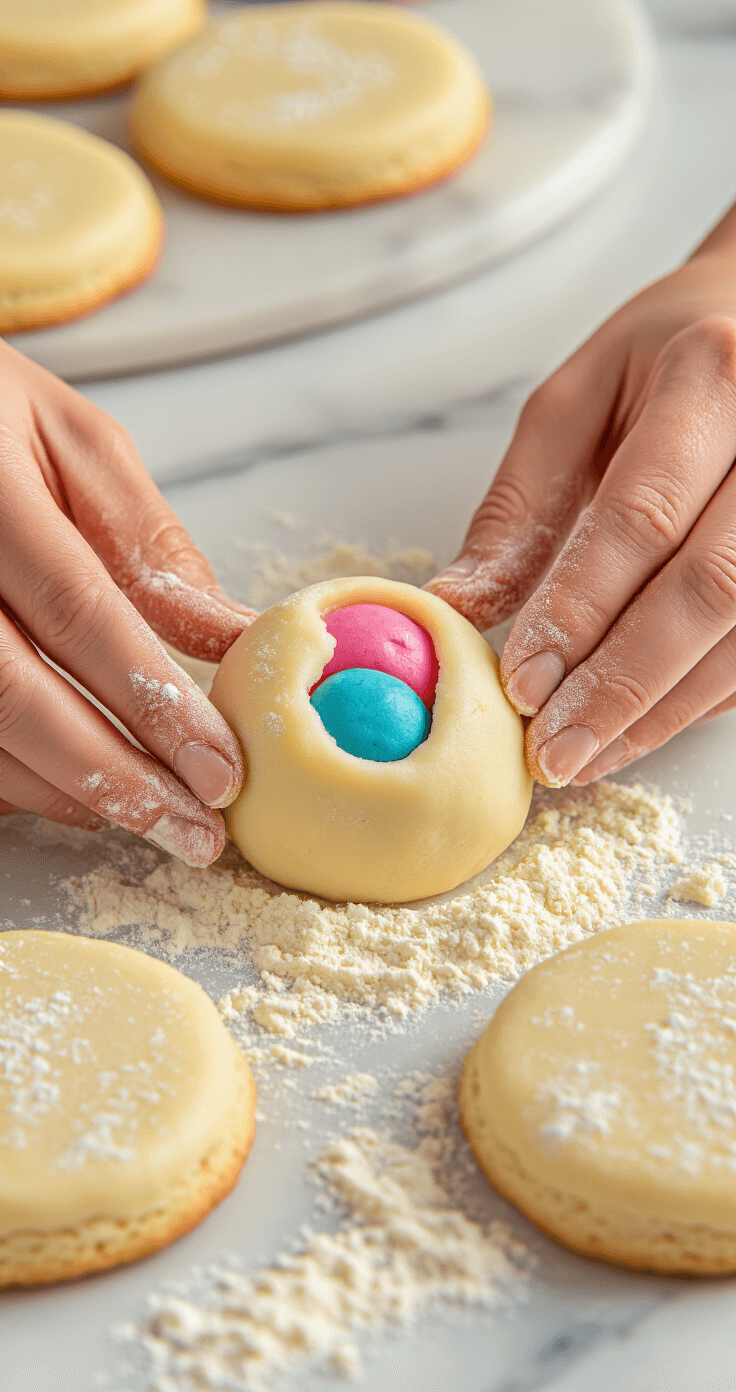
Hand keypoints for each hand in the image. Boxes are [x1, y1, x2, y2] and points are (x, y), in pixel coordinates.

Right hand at [0, 340, 256, 863]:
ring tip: (150, 815)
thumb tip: (230, 639)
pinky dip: (14, 780)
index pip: (76, 612)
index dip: (152, 702)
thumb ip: (148, 544)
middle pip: (14, 695)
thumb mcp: (76, 445)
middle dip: (114, 776)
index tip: (220, 771)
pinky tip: (74, 789)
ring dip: (66, 791)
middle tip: (194, 830)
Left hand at [428, 211, 735, 786]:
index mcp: (709, 380)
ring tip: (587, 755)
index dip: (580, 610)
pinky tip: (642, 727)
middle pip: (711, 587)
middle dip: (625, 684)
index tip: (521, 684)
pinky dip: (700, 698)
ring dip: (663, 709)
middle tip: (554, 752)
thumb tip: (459, 607)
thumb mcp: (574, 402)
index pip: (642, 517)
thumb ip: (521, 507)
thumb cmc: (665, 356)